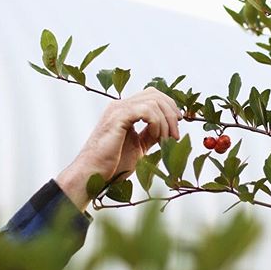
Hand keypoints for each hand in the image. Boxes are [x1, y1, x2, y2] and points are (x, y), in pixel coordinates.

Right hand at [56, 88, 181, 211]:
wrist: (93, 175)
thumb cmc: (112, 165)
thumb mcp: (138, 146)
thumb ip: (150, 134)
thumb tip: (169, 129)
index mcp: (124, 110)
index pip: (152, 95)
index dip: (169, 107)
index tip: (177, 126)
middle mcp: (120, 105)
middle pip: (155, 94)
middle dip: (171, 113)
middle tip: (175, 135)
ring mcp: (117, 109)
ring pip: (153, 101)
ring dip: (166, 121)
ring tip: (165, 140)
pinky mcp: (117, 117)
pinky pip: (146, 110)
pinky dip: (157, 123)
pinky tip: (155, 137)